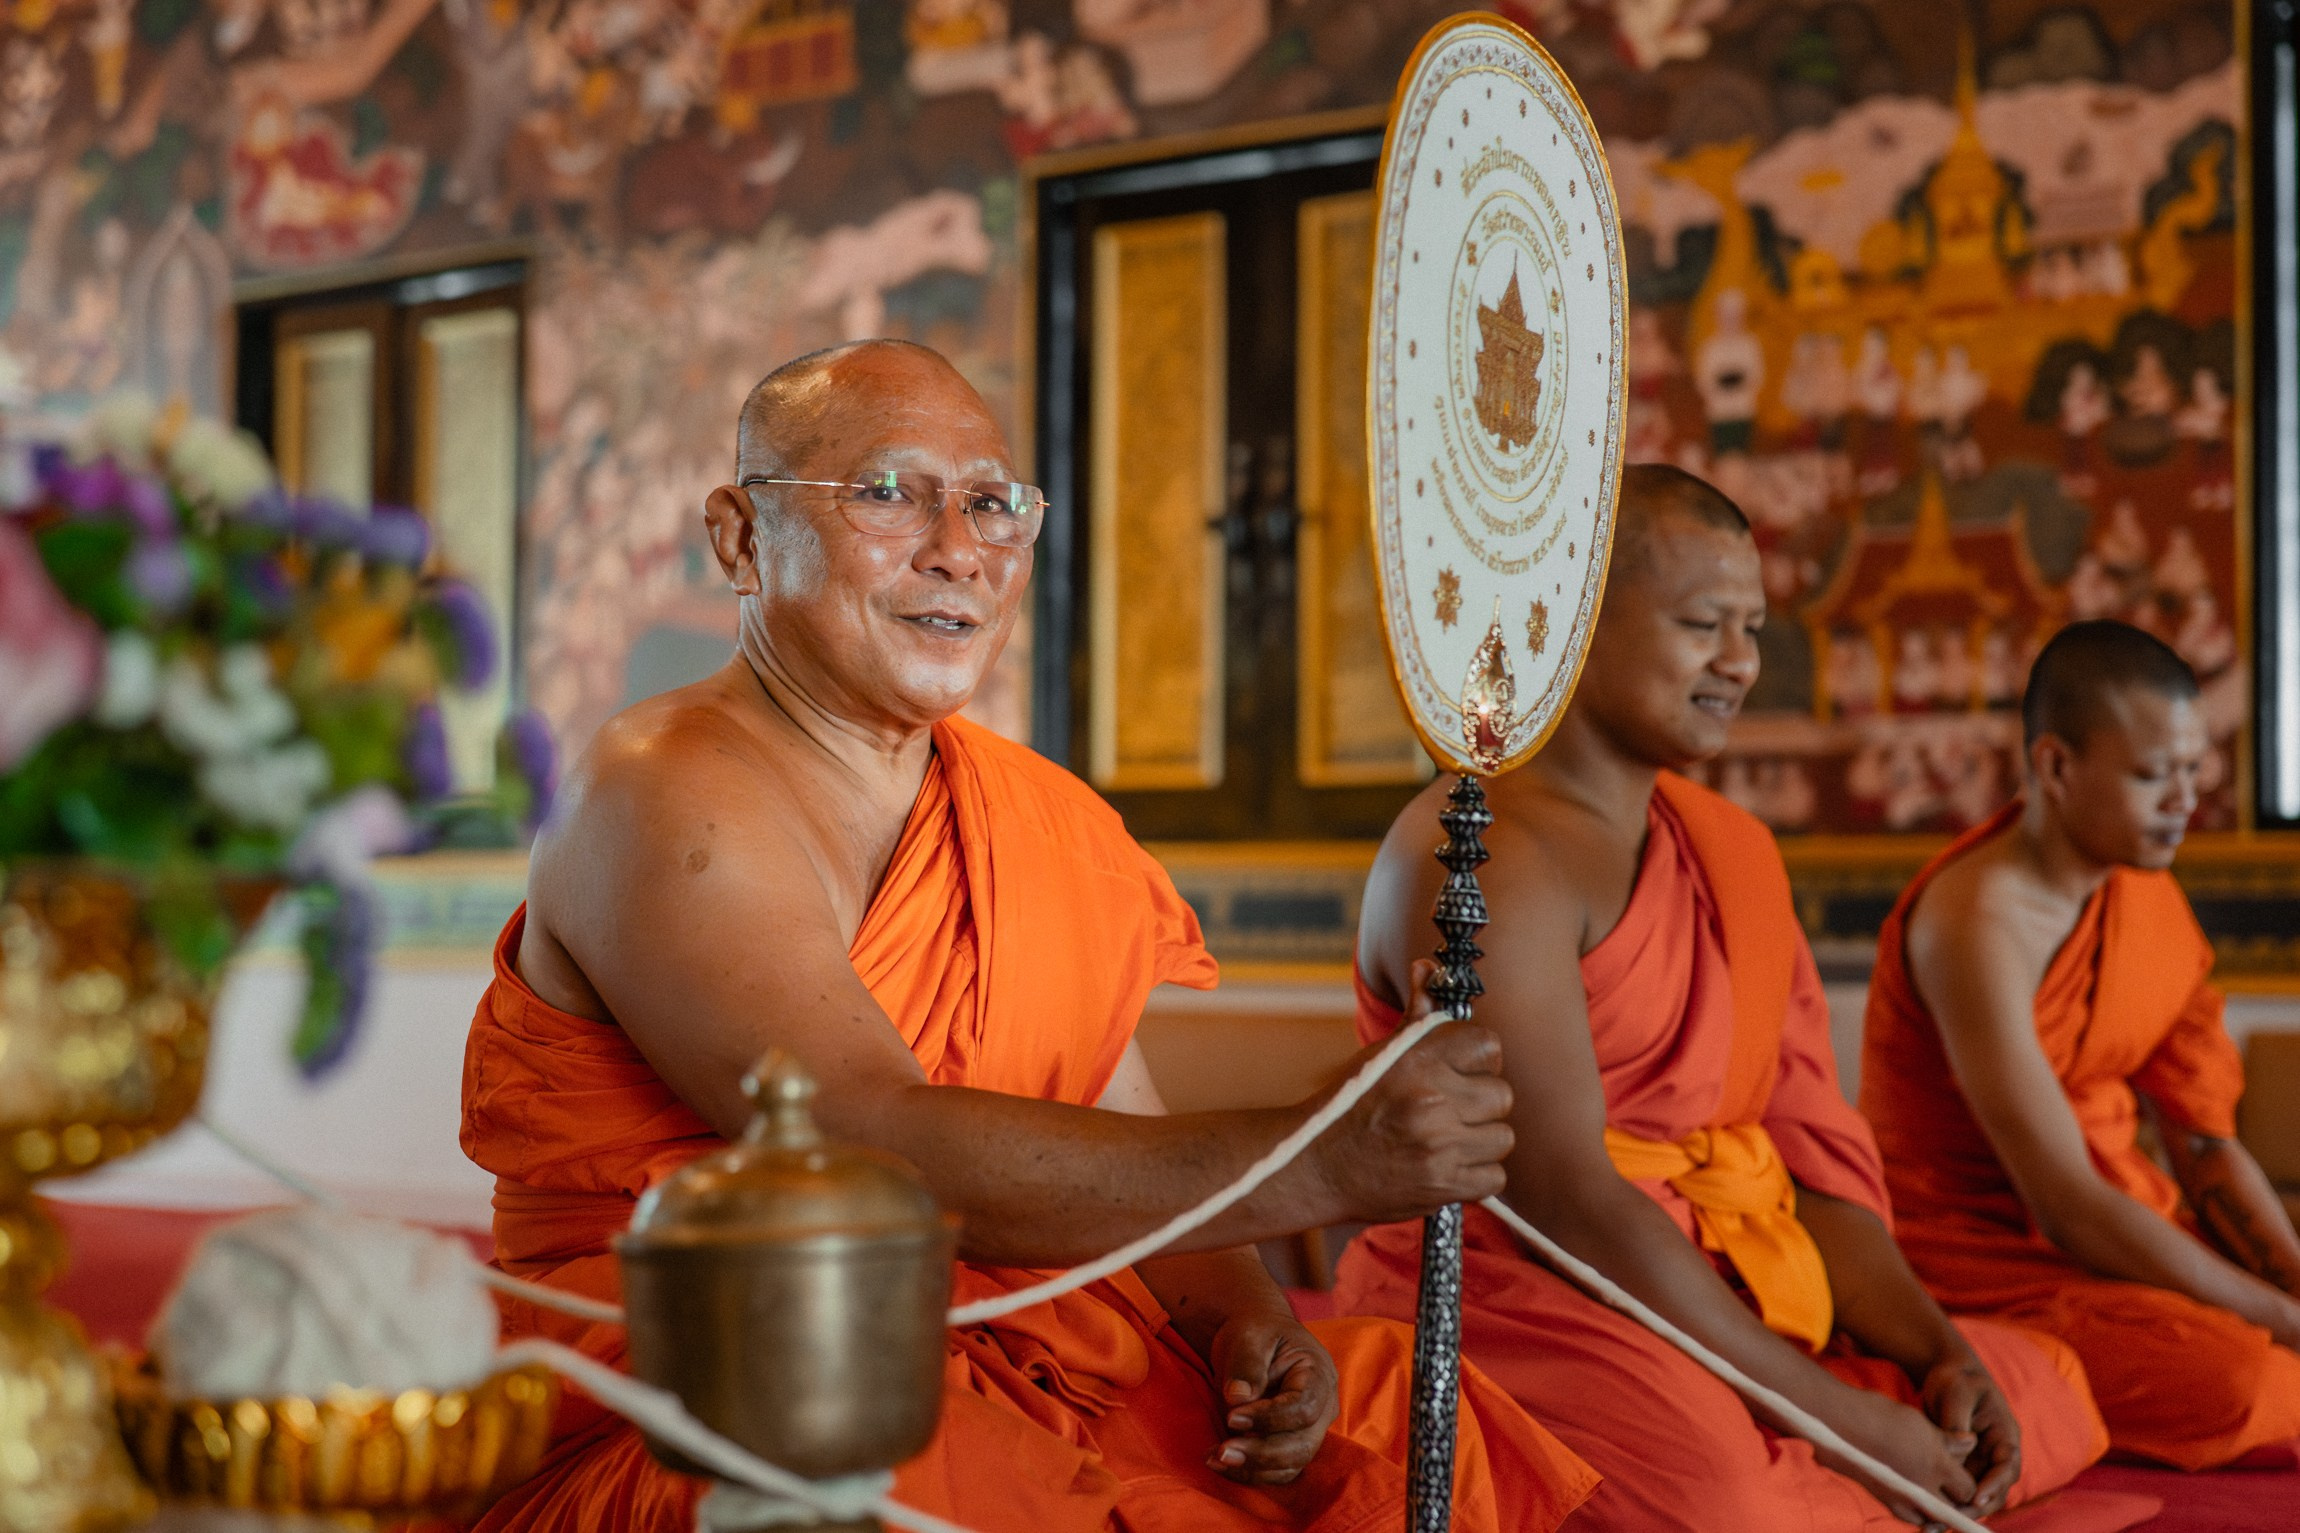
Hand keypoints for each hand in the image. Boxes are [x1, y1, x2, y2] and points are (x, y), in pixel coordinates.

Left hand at [1205, 1311, 1338, 1484]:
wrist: (1256, 1341)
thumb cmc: (1256, 1332)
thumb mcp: (1249, 1336)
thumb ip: (1246, 1365)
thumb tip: (1238, 1398)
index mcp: (1318, 1374)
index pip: (1304, 1407)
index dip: (1270, 1418)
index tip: (1232, 1417)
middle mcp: (1322, 1407)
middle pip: (1302, 1444)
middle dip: (1262, 1453)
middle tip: (1223, 1451)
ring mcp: (1310, 1430)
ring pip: (1291, 1464)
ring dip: (1253, 1468)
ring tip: (1216, 1459)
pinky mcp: (1291, 1445)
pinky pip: (1277, 1470)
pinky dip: (1249, 1472)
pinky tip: (1219, 1462)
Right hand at [1313, 960, 1513, 1222]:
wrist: (1314, 1165)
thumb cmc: (1350, 1104)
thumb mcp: (1381, 1054)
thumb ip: (1417, 1014)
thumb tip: (1428, 967)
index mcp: (1417, 1061)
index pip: (1489, 1046)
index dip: (1480, 1058)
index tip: (1463, 1069)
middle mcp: (1431, 1101)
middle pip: (1502, 1095)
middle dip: (1480, 1103)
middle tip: (1453, 1109)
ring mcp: (1438, 1146)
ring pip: (1502, 1137)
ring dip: (1480, 1140)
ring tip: (1449, 1138)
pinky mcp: (1443, 1185)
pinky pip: (1494, 1176)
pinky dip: (1476, 1174)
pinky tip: (1448, 1164)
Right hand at [1818, 1386, 1978, 1528]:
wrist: (1838, 1421)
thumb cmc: (1879, 1415)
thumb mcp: (1918, 1422)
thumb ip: (1948, 1439)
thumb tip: (1972, 1443)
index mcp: (1936, 1464)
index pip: (1968, 1490)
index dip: (1968, 1485)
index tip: (1963, 1476)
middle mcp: (1922, 1487)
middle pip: (1954, 1510)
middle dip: (1956, 1502)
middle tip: (1952, 1490)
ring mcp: (1902, 1497)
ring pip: (1932, 1518)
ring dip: (1937, 1511)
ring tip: (1934, 1497)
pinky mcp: (1885, 1501)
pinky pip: (1911, 1517)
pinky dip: (1917, 1513)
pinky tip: (1914, 1498)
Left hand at [1918, 1346, 2019, 1518]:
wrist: (1944, 1375)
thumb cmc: (1956, 1380)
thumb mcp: (1957, 1394)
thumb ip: (1957, 1422)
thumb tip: (1958, 1449)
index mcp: (2005, 1436)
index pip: (2007, 1467)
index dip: (1994, 1485)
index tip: (1977, 1498)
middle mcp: (1996, 1454)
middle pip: (1993, 1490)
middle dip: (1974, 1507)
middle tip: (1950, 1518)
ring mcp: (1980, 1462)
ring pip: (1974, 1496)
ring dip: (1957, 1511)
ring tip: (1932, 1524)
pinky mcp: (1962, 1467)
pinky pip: (1957, 1490)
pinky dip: (1944, 1502)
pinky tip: (1924, 1514)